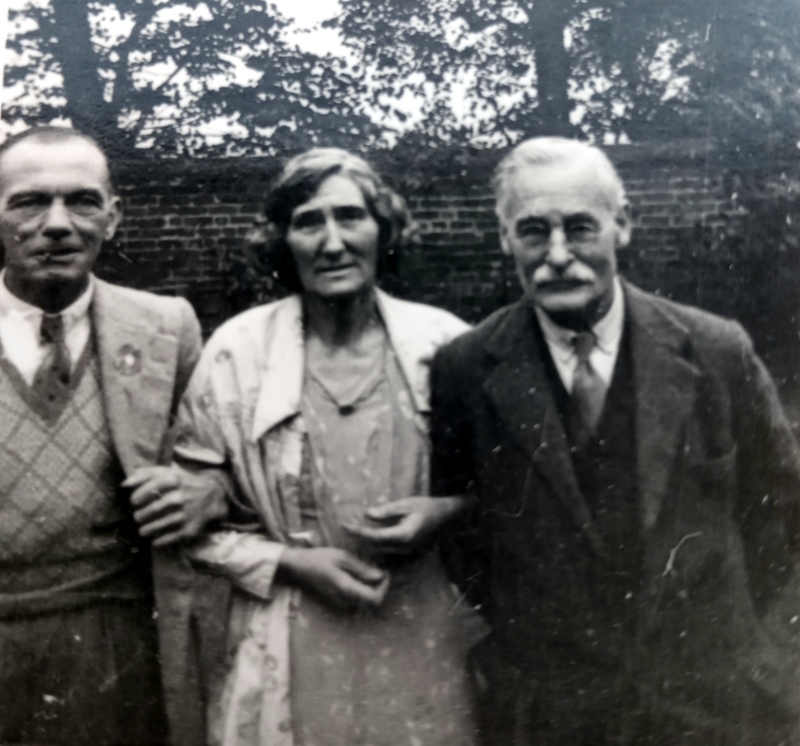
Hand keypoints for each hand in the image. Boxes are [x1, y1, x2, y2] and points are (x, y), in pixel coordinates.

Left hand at [124, 465, 226, 546]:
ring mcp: (186, 513)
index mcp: (175, 480)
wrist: (214, 496)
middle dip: (141, 515)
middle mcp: (181, 496)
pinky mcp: (190, 528)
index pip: (152, 485)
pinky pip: (171, 537)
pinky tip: (154, 540)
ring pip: (162, 524)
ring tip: (142, 530)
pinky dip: (160, 541)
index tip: (133, 501)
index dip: (139, 494)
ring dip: (147, 529)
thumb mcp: (169, 472)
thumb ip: (146, 474)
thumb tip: (124, 484)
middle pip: (155, 507)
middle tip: (137, 517)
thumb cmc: (184, 483)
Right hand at [278, 546, 389, 609]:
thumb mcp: (341, 557)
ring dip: (372, 588)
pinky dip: (363, 588)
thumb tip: (380, 576)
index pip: (375, 598)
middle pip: (372, 602)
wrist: (297, 566)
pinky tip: (361, 575)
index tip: (384, 572)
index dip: (384, 587)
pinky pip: (357, 598)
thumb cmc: (319, 558)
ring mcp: (341, 600)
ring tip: (371, 572)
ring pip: (365, 601)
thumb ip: (361, 568)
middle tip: (380, 571)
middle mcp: (345, 599)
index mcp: (347, 588)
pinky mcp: (338, 597)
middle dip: (380, 587)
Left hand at [342, 496, 467, 555]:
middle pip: (374, 545)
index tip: (343, 524)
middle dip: (359, 536)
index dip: (357, 531)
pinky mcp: (408, 553)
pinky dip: (377, 544)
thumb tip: (367, 514)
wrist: (447, 517)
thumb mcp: (407, 504)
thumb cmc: (428, 507)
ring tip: (354, 528)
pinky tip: (369, 535)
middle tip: (346, 524)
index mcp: (403, 535)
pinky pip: (388, 551)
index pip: (374, 536)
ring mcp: (407, 553)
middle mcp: (404, 548)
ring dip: (366, 540)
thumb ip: (387, 511)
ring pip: (380, 550)